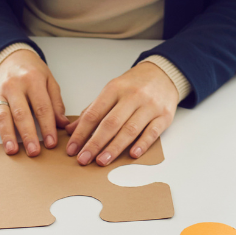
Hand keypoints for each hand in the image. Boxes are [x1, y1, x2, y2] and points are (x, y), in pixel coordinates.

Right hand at [0, 47, 68, 157]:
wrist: (10, 56)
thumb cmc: (31, 71)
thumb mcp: (49, 80)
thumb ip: (56, 102)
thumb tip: (62, 123)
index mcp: (32, 80)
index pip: (41, 107)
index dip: (47, 126)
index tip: (51, 142)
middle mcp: (14, 86)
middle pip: (21, 113)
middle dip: (28, 134)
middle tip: (34, 152)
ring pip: (2, 115)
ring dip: (7, 134)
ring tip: (12, 150)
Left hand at [66, 61, 180, 166]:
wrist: (164, 73)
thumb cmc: (134, 85)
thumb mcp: (111, 91)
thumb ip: (92, 110)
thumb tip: (71, 129)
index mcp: (115, 89)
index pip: (94, 114)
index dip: (81, 133)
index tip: (72, 149)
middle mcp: (132, 96)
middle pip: (111, 123)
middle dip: (95, 144)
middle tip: (83, 159)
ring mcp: (150, 106)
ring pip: (130, 130)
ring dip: (114, 148)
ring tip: (102, 161)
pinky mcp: (164, 116)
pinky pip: (152, 132)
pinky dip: (142, 144)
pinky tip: (132, 154)